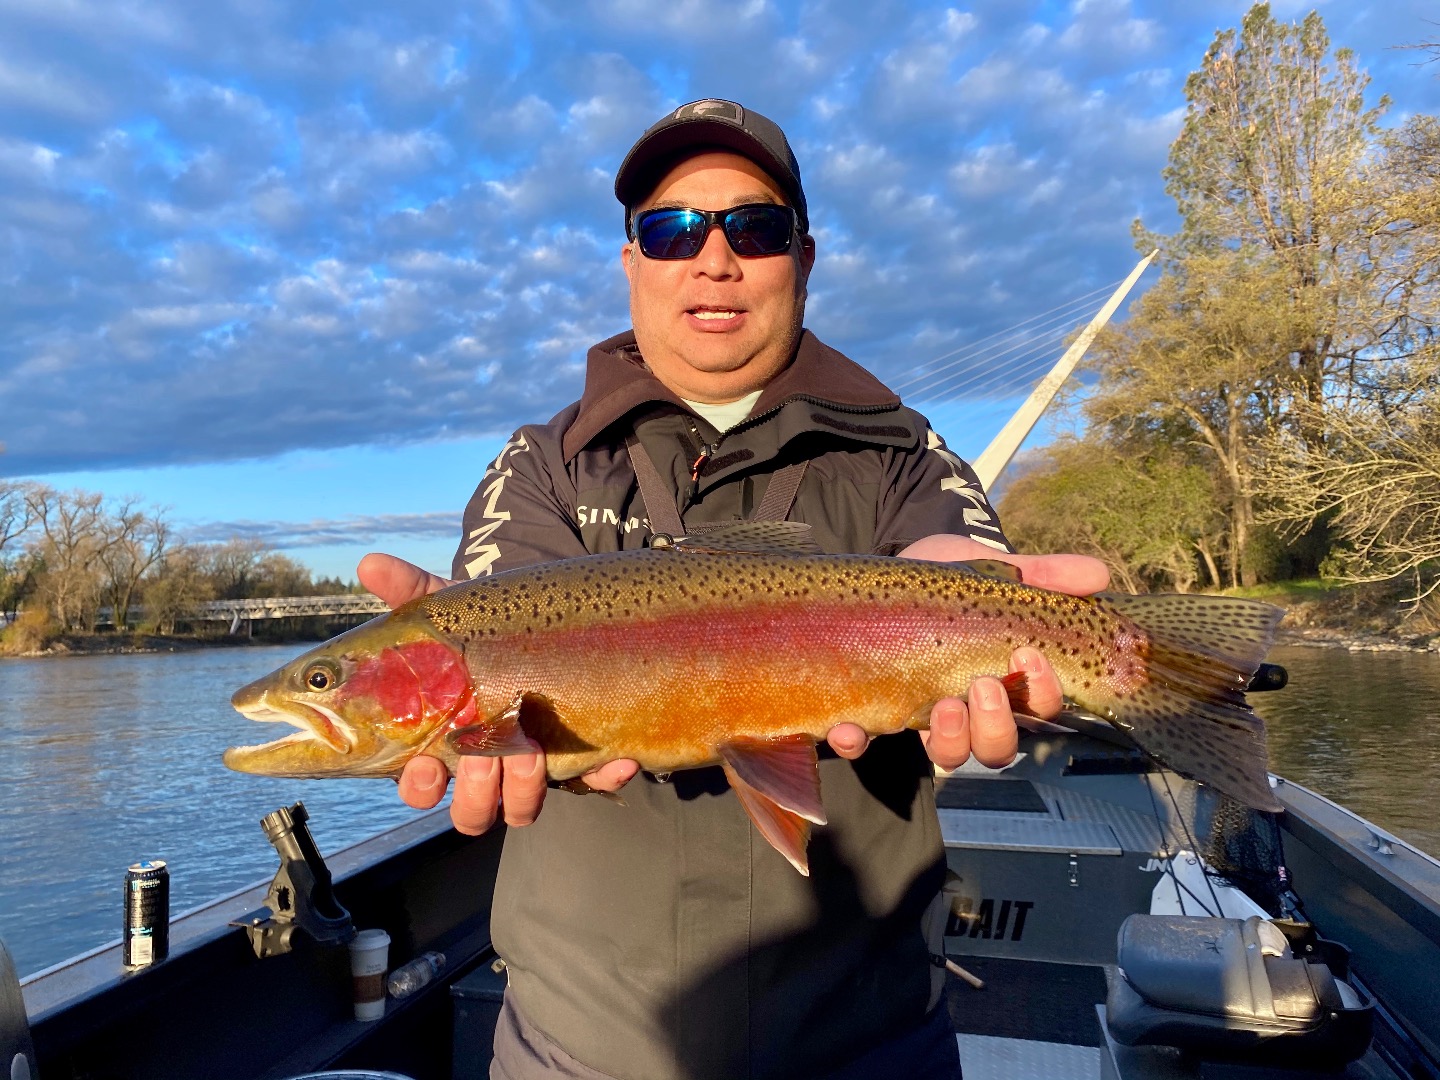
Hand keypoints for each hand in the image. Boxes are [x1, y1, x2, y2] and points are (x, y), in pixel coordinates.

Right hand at [357, 552, 639, 834]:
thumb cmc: (483, 629)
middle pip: (472, 810)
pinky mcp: (581, 760)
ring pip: (522, 808)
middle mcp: (487, 763)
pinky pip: (596, 783)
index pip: (421, 785)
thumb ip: (409, 590)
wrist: (542, 621)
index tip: (427, 765)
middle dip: (477, 793)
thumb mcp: (450, 609)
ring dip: (526, 791)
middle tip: (485, 756)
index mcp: (445, 739)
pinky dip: (607, 777)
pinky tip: (619, 758)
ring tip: (532, 752)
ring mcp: (534, 766)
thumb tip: (371, 563)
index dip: (420, 785)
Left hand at [824, 535, 1110, 770]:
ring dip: (948, 739)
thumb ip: (1042, 573)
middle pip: (997, 747)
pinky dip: (856, 741)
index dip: (1042, 694)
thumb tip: (1098, 574)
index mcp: (1007, 677)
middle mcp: (970, 707)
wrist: (885, 567)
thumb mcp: (990, 569)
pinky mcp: (872, 709)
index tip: (1027, 656)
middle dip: (995, 727)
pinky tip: (849, 728)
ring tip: (937, 706)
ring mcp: (921, 713)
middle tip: (981, 687)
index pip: (1042, 708)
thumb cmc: (948, 578)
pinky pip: (865, 743)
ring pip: (947, 755)